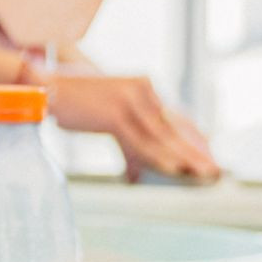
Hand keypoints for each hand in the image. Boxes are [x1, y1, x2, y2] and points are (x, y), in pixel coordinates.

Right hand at [48, 70, 217, 179]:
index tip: (209, 155)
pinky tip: (175, 169)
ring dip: (184, 159)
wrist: (46, 87)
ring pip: (162, 137)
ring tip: (202, 174)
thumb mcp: (108, 117)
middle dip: (195, 152)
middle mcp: (142, 91)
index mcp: (143, 88)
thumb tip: (138, 172)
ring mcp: (130, 102)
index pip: (175, 117)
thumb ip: (128, 141)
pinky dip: (160, 158)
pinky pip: (142, 142)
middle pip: (173, 128)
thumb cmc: (75, 103)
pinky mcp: (116, 115)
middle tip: (215, 170)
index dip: (194, 139)